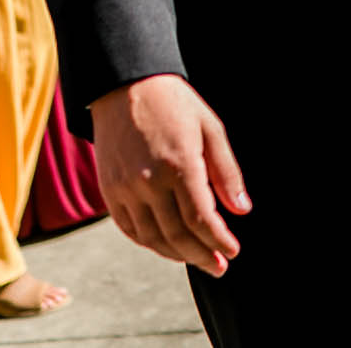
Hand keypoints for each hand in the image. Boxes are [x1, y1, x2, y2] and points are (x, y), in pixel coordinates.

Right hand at [91, 76, 248, 274]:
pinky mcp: (109, 189)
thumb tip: (241, 210)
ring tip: (196, 258)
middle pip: (177, 235)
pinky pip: (129, 228)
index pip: (201, 219)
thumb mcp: (210, 128)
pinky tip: (166, 245)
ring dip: (176, 254)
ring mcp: (125, 187)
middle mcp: (149, 180)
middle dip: (202, 256)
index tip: (233, 251)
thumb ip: (226, 172)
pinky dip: (149, 242)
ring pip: (151, 237)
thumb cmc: (174, 104)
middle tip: (219, 266)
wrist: (125, 85)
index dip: (219, 241)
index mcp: (179, 164)